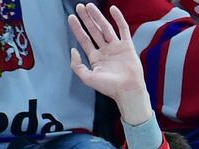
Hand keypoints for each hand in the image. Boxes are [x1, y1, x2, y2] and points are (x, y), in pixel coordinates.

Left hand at [67, 4, 150, 123]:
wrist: (127, 89)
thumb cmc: (108, 87)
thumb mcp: (87, 77)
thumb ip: (77, 65)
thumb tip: (72, 50)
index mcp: (95, 58)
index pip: (84, 39)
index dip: (77, 28)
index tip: (71, 17)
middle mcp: (105, 50)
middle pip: (93, 31)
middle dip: (86, 19)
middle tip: (79, 7)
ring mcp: (116, 47)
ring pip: (105, 28)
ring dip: (97, 17)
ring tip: (89, 6)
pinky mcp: (127, 45)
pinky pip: (123, 29)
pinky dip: (118, 19)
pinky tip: (112, 9)